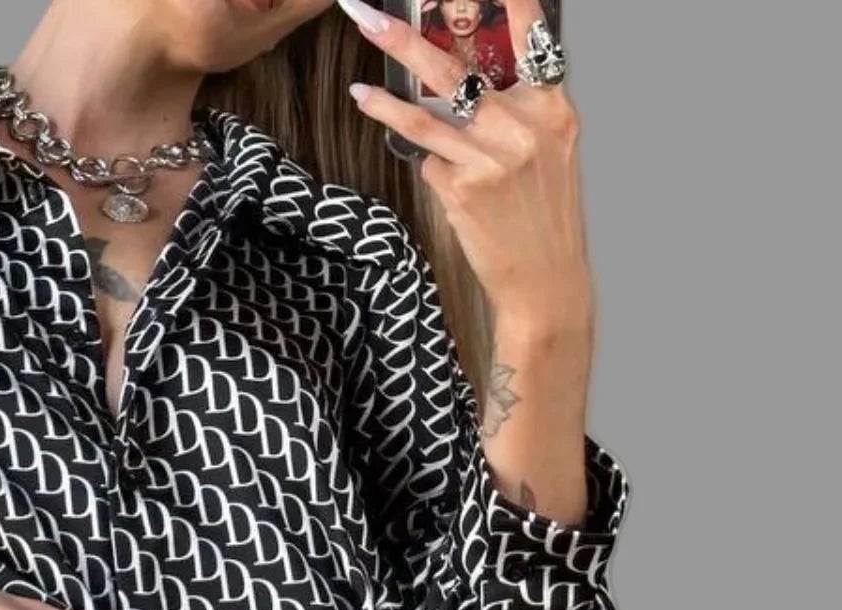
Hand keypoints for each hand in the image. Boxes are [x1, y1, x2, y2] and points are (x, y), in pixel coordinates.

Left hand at [339, 0, 593, 331]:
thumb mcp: (550, 152)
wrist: (545, 281)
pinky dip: (431, 168)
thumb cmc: (543, 215)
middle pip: (452, 71)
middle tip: (365, 14)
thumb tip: (466, 83)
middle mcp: (522, 126)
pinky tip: (449, 184)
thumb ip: (519, 112)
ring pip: (423, 118)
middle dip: (402, 39)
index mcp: (553, 108)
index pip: (529, 37)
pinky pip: (430, 165)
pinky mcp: (463, 190)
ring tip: (357, 90)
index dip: (508, 0)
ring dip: (384, 102)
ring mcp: (490, 158)